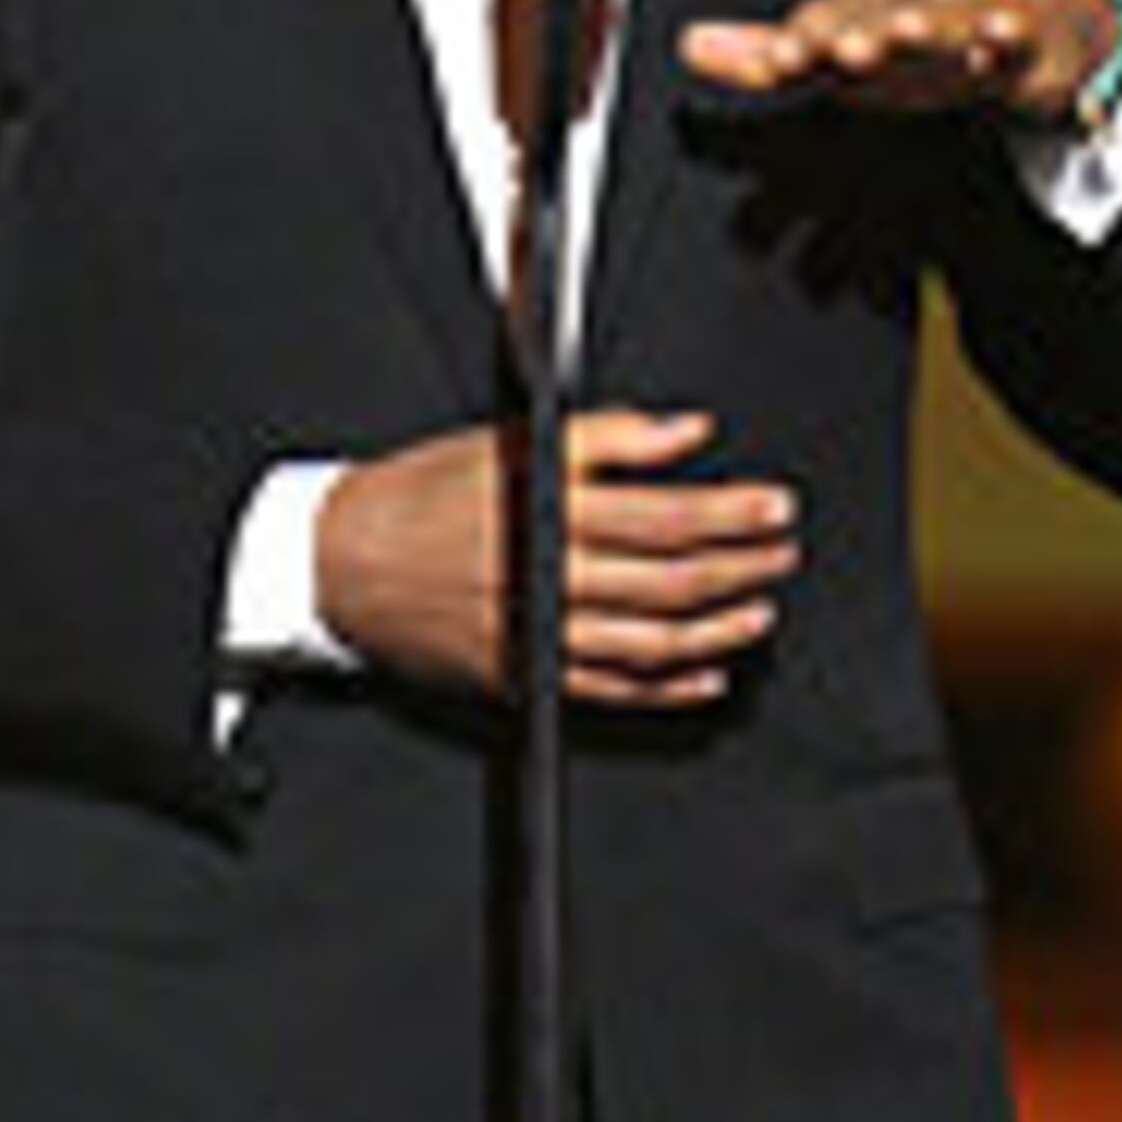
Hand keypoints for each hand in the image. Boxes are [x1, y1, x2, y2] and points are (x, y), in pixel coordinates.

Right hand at [316, 409, 797, 708]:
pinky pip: (612, 689)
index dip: (730, 512)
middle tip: (779, 553)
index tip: (772, 506)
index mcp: (547, 513)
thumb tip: (685, 432)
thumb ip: (607, 438)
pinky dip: (667, 686)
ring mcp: (538, 635)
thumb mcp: (509, 445)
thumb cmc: (419, 499)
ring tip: (757, 611)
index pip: (664, 514)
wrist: (343, 565)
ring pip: (652, 640)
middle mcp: (547, 578)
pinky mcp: (526, 677)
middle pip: (670, 579)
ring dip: (717, 629)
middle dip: (739, 567)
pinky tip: (705, 673)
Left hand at [679, 0, 1121, 131]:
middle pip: (879, 20)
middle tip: (828, 53)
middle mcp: (911, 10)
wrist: (1030, 16)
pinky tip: (995, 39)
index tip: (776, 61)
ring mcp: (969, 21)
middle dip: (853, 34)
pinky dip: (1006, 36)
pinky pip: (1016, 39)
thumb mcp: (842, 51)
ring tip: (901, 32)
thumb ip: (766, 54)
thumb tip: (688, 44)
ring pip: (944, 23)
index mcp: (864, 14)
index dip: (802, 42)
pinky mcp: (1022, 44)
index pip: (825, 25)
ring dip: (922, 25)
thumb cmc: (919, 40)